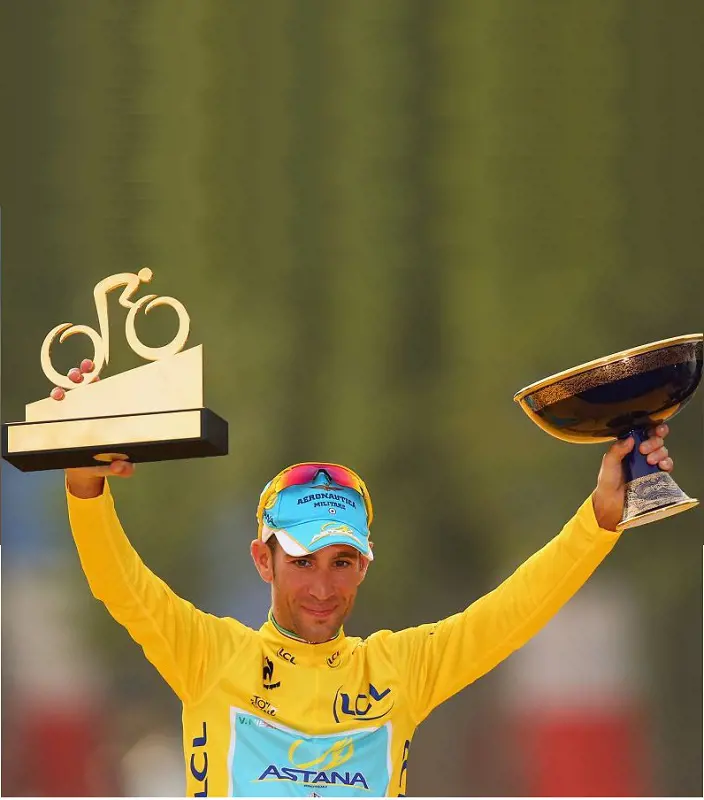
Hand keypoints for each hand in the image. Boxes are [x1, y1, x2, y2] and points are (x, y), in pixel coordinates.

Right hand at [57, 359, 134, 497]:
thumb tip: (121, 467)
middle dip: (81, 373)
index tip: (94, 372)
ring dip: (66, 383)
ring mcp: (74, 412)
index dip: (98, 377)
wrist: (84, 472)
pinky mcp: (60, 420)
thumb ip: (124, 469)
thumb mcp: (118, 466)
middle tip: (80, 373)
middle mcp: (89, 407)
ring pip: (68, 390)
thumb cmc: (106, 462)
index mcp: (106, 411)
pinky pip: (55, 406)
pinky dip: (55, 398)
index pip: (103, 389)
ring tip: (66, 385)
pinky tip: (56, 398)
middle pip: (84, 383)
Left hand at [592, 423, 672, 530]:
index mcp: (628, 447)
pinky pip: (667, 465)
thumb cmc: (608, 482)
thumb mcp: (608, 462)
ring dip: (660, 452)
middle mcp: (640, 453)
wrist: (611, 502)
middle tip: (643, 450)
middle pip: (655, 439)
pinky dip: (667, 463)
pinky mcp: (656, 475)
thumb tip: (631, 439)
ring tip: (650, 460)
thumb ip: (617, 449)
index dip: (652, 428)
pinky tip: (662, 465)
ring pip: (663, 451)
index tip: (654, 430)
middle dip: (653, 441)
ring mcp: (649, 464)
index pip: (643, 432)